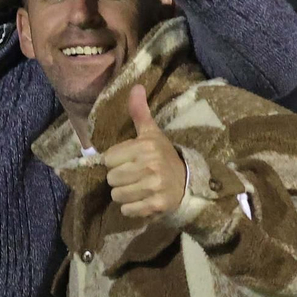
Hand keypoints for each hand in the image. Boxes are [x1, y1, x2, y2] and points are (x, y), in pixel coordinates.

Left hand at [104, 85, 185, 219]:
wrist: (189, 182)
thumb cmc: (163, 156)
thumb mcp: (152, 134)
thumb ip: (140, 113)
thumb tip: (135, 86)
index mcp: (145, 147)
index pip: (108, 159)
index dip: (116, 161)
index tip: (130, 161)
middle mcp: (150, 166)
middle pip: (111, 178)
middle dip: (119, 179)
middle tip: (135, 176)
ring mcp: (153, 186)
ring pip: (116, 195)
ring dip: (124, 194)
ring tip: (138, 187)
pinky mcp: (156, 205)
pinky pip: (127, 210)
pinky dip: (131, 208)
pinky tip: (143, 199)